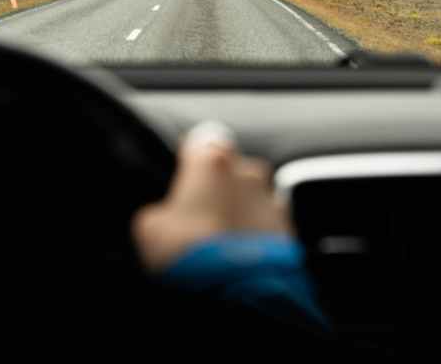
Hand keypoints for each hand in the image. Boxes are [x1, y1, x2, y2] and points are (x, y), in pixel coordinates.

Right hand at [131, 123, 291, 271]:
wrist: (237, 294)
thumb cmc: (188, 254)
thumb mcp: (149, 229)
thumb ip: (159, 210)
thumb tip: (163, 216)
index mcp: (212, 160)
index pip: (199, 144)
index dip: (189, 164)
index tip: (182, 183)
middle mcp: (248, 171)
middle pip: (230, 171)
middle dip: (219, 190)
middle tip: (201, 221)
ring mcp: (273, 200)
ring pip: (253, 199)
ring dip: (241, 213)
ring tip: (223, 245)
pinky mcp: (290, 230)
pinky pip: (268, 226)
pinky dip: (258, 237)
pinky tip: (242, 258)